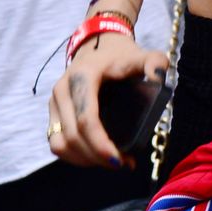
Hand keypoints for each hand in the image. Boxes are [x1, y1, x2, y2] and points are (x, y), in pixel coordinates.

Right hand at [49, 30, 168, 169]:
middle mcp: (62, 90)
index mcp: (82, 76)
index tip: (119, 160)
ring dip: (84, 160)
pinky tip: (97, 158)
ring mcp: (54, 103)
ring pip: (60, 144)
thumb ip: (155, 63)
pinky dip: (75, 156)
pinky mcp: (53, 114)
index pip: (86, 119)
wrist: (98, 46)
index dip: (100, 144)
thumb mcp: (141, 55)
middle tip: (124, 164)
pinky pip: (57, 143)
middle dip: (97, 157)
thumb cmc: (121, 56)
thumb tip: (158, 79)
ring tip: (112, 162)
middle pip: (72, 136)